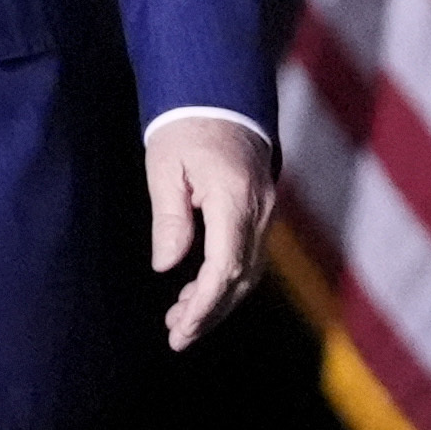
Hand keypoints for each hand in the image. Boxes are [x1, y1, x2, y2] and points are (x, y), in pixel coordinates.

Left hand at [145, 114, 276, 351]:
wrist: (221, 92)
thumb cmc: (186, 124)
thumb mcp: (164, 166)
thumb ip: (169, 218)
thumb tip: (166, 266)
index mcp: (233, 197)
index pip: (224, 266)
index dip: (204, 304)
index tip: (181, 328)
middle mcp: (259, 209)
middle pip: (241, 277)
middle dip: (210, 312)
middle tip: (177, 337)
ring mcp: (265, 210)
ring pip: (248, 271)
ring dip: (217, 301)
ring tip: (180, 321)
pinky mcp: (261, 209)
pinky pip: (248, 255)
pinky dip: (225, 280)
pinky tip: (197, 291)